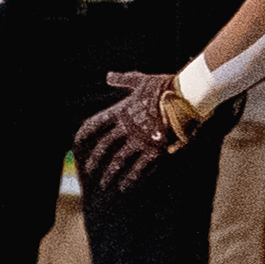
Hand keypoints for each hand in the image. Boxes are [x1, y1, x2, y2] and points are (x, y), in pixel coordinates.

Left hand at [73, 73, 190, 195]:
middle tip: (89, 171)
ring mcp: (141, 140)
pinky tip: (125, 188)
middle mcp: (128, 128)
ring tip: (105, 185)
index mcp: (122, 111)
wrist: (188, 95)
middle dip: (95, 160)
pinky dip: (131, 180)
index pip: (95, 124)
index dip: (84, 134)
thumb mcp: (141, 81)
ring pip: (119, 161)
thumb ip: (124, 80)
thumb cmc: (166, 86)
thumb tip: (108, 76)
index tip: (76, 143)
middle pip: (104, 146)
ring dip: (110, 174)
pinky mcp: (155, 150)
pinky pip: (139, 169)